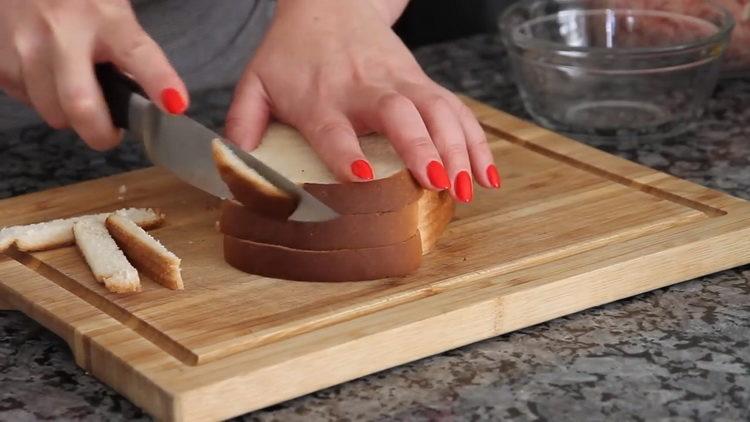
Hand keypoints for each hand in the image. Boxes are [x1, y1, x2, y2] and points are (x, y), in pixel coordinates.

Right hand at [0, 0, 187, 149]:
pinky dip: (40, 99)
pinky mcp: (0, 59)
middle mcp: (63, 32)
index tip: (175, 105)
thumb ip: (129, 50)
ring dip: (68, 115)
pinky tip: (46, 76)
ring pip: (52, 112)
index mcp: (106, 19)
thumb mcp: (112, 13)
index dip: (160, 82)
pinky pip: (25, 100)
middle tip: (110, 133)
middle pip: (81, 105)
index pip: (139, 55)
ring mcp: (26, 46)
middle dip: (99, 132)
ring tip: (75, 92)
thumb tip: (152, 98)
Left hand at [225, 0, 500, 201]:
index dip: (344, 149)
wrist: (333, 4)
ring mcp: (401, 82)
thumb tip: (234, 168)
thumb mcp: (256, 80)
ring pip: (438, 110)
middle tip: (437, 182)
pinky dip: (476, 141)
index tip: (359, 174)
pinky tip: (487, 174)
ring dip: (458, 149)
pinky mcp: (423, 82)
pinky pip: (457, 110)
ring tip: (470, 188)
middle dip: (421, 147)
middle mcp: (365, 87)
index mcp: (320, 94)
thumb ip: (243, 121)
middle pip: (399, 113)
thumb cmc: (293, 51)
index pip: (333, 124)